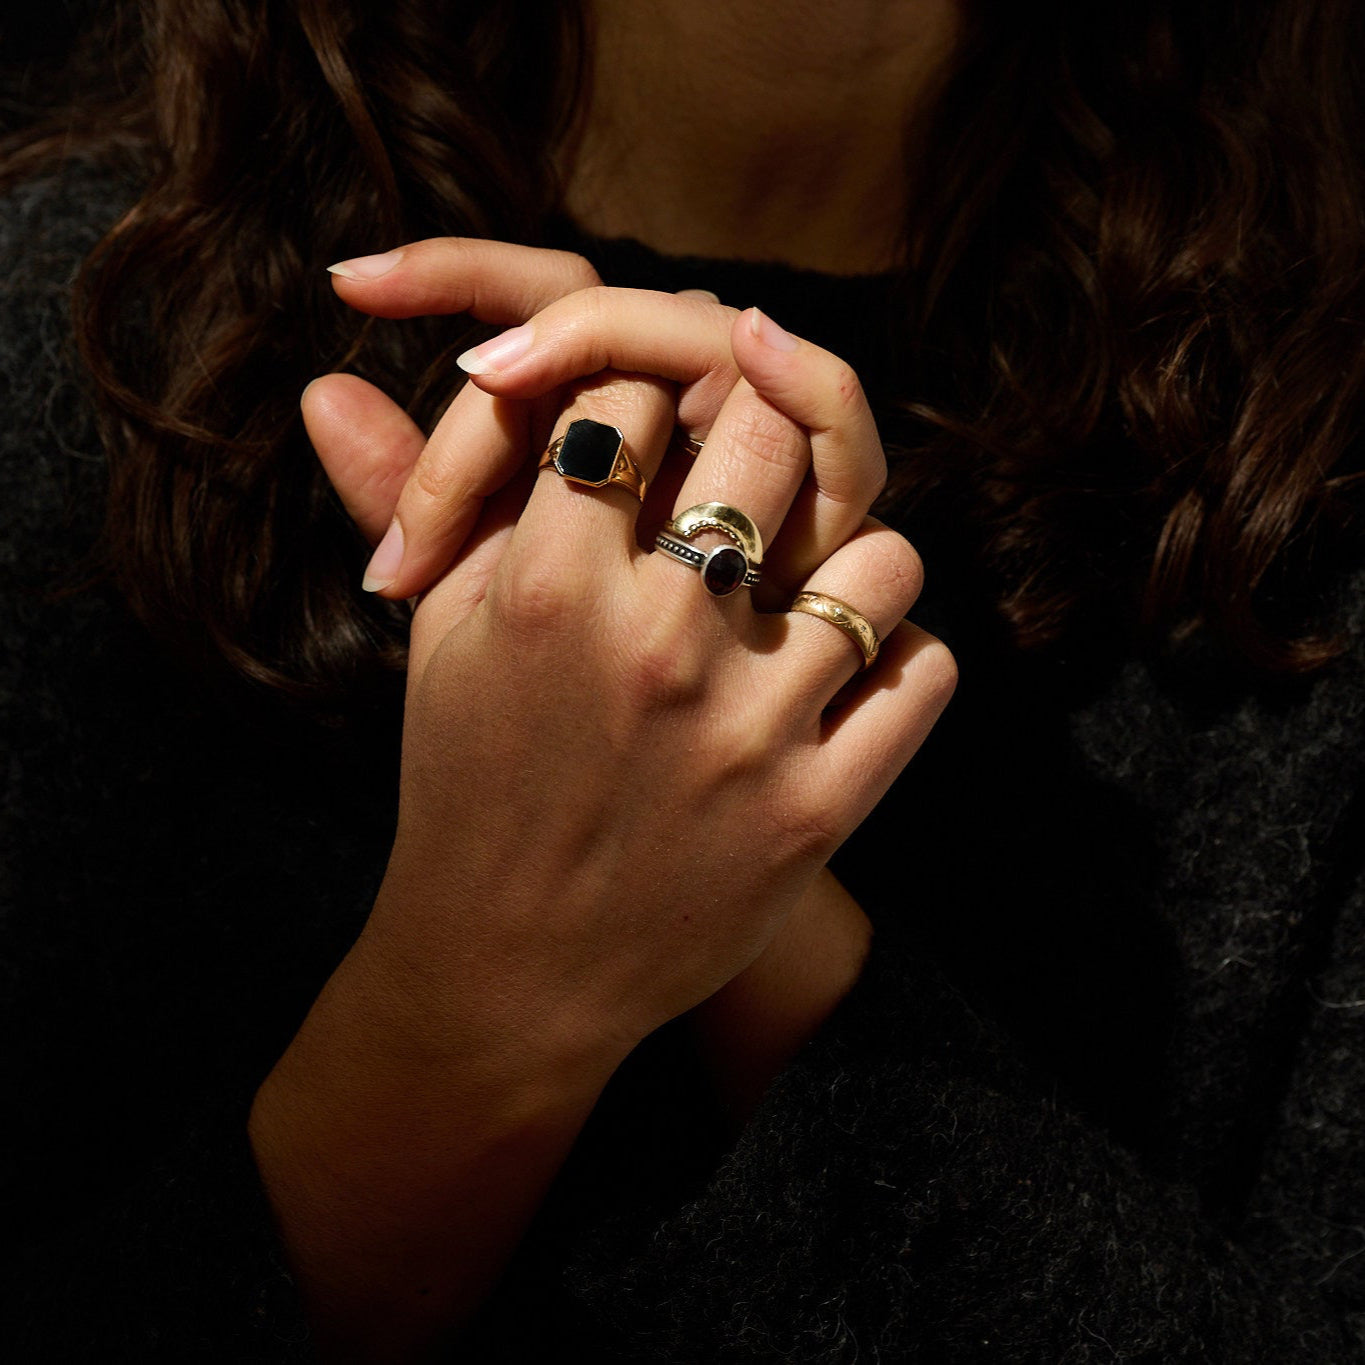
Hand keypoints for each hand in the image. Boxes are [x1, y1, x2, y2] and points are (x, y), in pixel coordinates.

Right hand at [257, 245, 954, 1354]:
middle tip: (745, 483)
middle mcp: (654, 644)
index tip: (650, 445)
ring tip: (805, 595)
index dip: (643, 407)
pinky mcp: (817, 812)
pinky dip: (901, 661)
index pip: (630, 396)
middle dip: (756, 440)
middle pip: (767, 436)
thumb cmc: (468, 786)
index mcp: (546, 588)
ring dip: (849, 559)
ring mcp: (748, 730)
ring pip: (880, 554)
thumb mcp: (436, 642)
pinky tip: (846, 675)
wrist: (508, 971)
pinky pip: (924, 672)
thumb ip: (416, 502)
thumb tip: (324, 384)